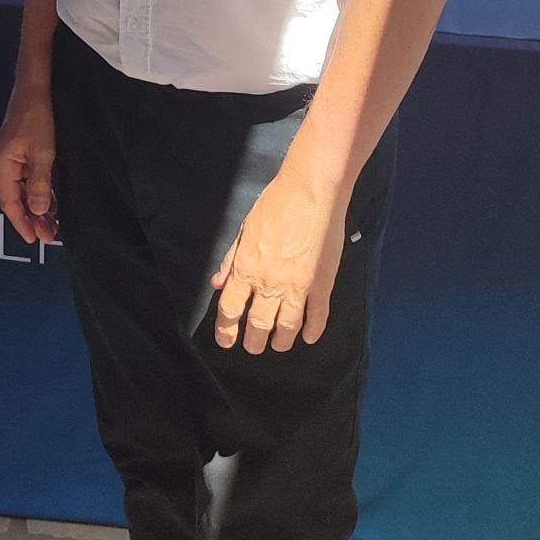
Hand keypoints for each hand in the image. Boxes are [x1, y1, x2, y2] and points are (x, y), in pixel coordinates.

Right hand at [0, 80, 58, 245]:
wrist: (35, 88)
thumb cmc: (36, 115)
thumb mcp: (43, 152)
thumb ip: (39, 183)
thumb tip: (37, 211)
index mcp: (3, 166)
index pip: (10, 203)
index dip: (22, 223)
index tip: (35, 239)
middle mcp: (4, 165)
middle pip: (16, 200)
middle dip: (32, 220)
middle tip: (50, 236)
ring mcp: (13, 159)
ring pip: (23, 192)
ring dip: (37, 208)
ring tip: (53, 224)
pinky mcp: (22, 153)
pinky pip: (28, 180)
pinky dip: (39, 193)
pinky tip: (51, 203)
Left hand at [212, 163, 347, 354]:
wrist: (310, 192)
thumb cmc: (274, 204)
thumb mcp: (244, 231)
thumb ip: (231, 260)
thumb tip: (218, 284)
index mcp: (245, 268)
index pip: (230, 309)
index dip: (225, 330)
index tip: (226, 341)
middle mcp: (268, 283)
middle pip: (258, 324)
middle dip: (254, 341)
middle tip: (253, 347)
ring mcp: (297, 286)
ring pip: (287, 327)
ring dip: (281, 341)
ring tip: (278, 345)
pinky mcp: (321, 284)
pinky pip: (317, 316)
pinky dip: (312, 331)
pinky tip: (308, 338)